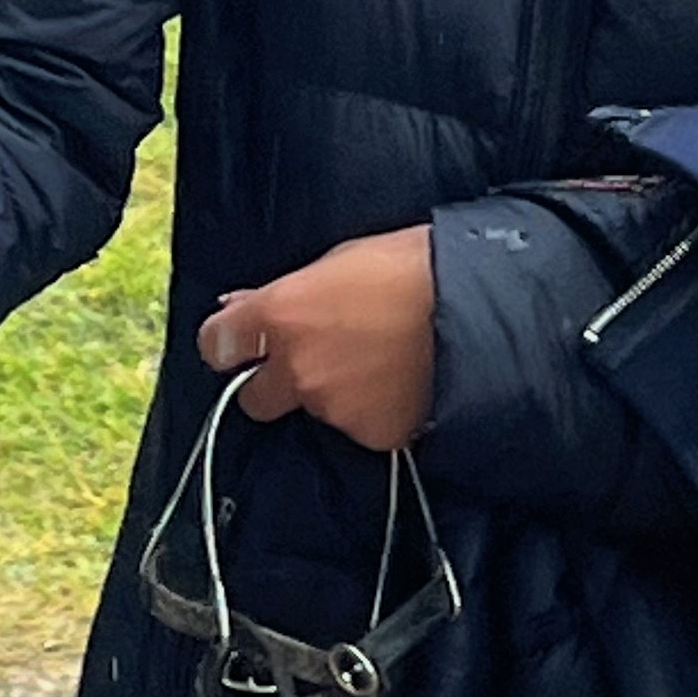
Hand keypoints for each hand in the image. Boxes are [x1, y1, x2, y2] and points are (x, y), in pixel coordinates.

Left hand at [197, 229, 434, 450]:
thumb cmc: (410, 266)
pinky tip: (396, 384)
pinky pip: (356, 427)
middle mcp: (296, 368)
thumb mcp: (337, 261)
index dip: (227, 344)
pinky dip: (369, 411)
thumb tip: (240, 306)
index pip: (217, 345)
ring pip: (312, 410)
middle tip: (310, 361)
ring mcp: (332, 408)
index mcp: (279, 314)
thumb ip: (282, 292)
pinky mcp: (370, 435)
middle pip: (255, 396)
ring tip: (374, 363)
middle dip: (273, 383)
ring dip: (330, 393)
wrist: (480, 312)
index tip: (239, 343)